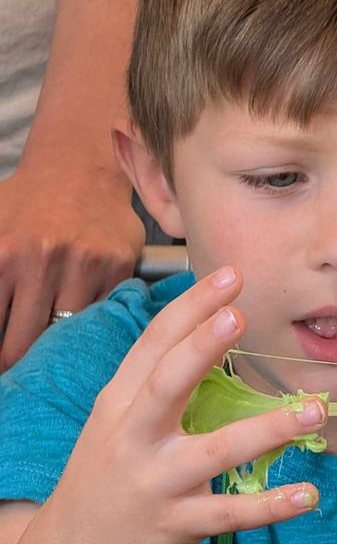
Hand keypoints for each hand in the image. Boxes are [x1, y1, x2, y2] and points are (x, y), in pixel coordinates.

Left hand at [0, 159, 144, 370]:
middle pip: (24, 343)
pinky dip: (92, 326)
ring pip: (65, 335)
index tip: (3, 375)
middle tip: (22, 376)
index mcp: (4, 254)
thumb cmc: (29, 202)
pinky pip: (102, 316)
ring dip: (58, 350)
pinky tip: (85, 329)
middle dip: (19, 364)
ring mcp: (85, 267)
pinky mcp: (118, 269)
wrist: (80, 167)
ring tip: (55, 357)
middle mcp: (43, 261)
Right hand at [32, 265, 324, 543]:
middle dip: (203, 347)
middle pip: (168, 382)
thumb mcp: (117, 420)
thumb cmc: (107, 472)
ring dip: (269, 428)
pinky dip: (272, 505)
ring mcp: (156, 481)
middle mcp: (135, 436)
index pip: (156, 343)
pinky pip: (231, 514)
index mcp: (122, 401)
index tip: (231, 275)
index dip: (193, 306)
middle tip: (241, 315)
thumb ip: (156, 382)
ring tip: (316, 410)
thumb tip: (212, 334)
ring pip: (215, 450)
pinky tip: (308, 494)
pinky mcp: (176, 524)